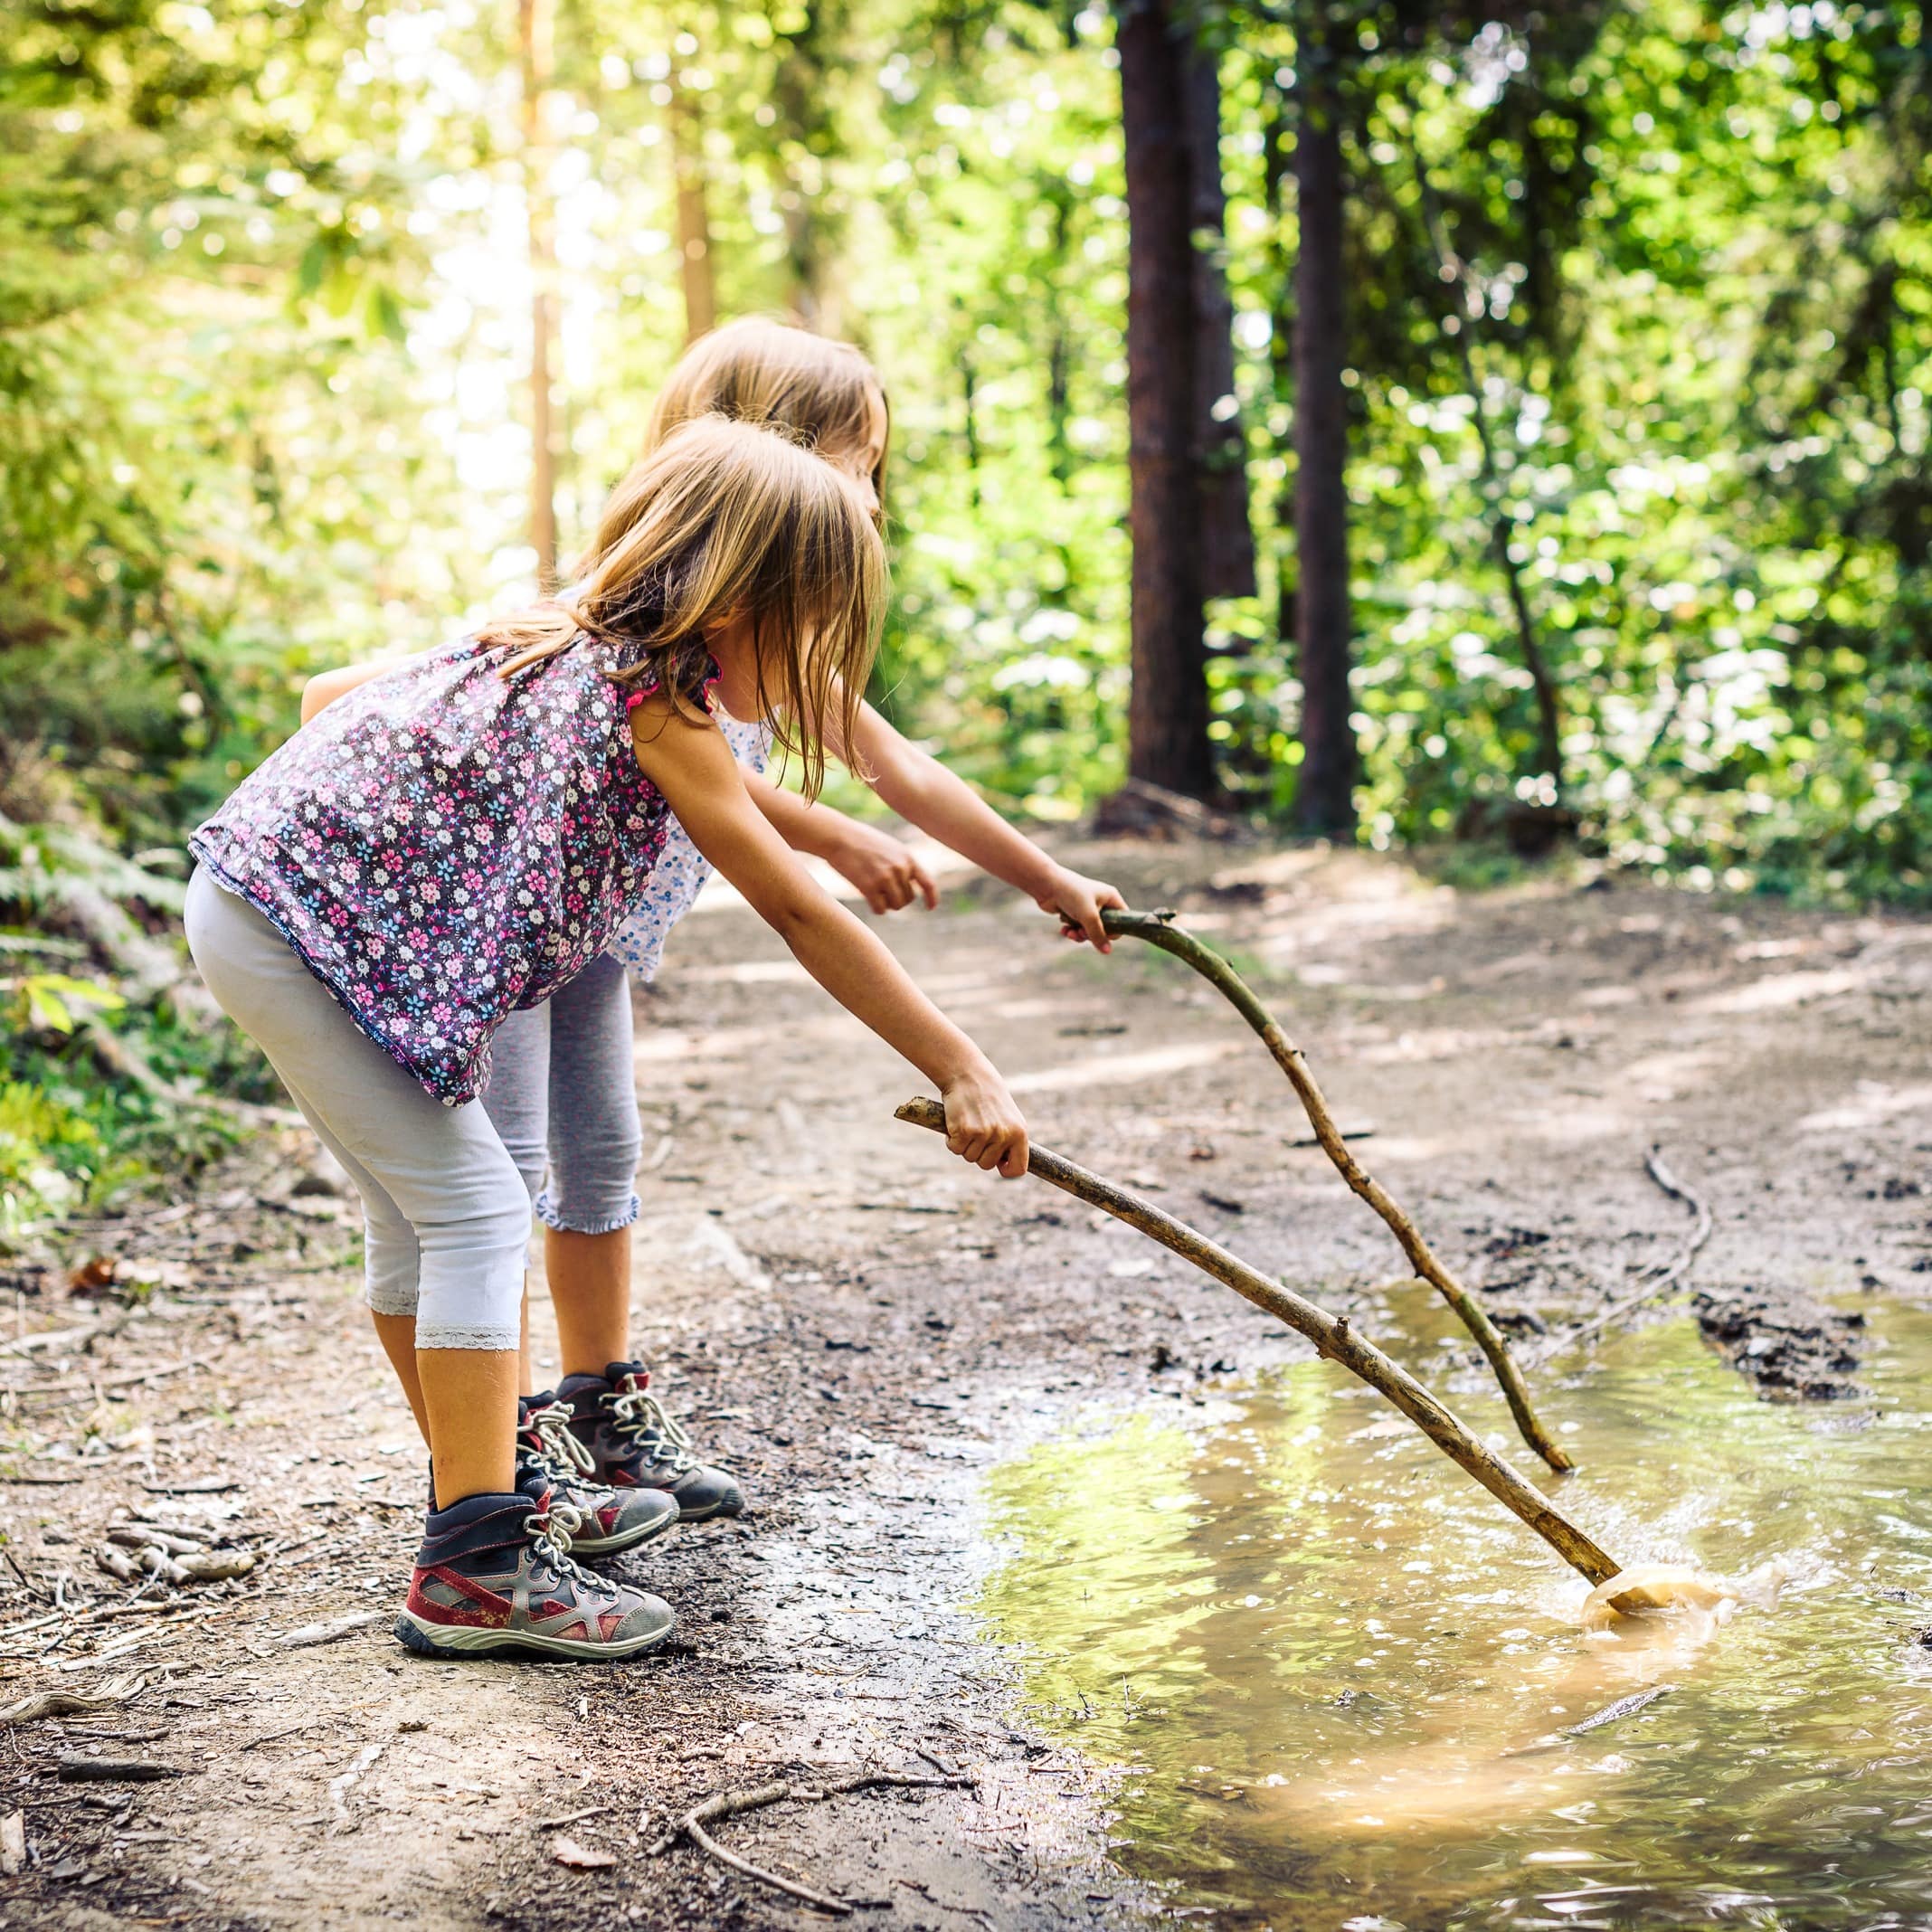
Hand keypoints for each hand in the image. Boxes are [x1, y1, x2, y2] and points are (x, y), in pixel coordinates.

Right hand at [829, 823, 939, 915]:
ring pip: (896, 905)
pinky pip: (880, 909)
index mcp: (908, 858)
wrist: (839, 836)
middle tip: (883, 892)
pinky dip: (876, 908)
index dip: (932, 897)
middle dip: (898, 899)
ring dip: (887, 904)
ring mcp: (886, 878)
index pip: (928, 883)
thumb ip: (902, 863)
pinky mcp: (870, 887)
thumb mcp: (890, 847)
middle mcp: (901, 868)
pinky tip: (869, 900)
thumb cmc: (862, 841)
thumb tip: (909, 885)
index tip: (930, 907)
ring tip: (876, 894)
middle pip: (908, 898)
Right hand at [938, 1064, 1028, 1178]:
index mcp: (1020, 1133)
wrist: (968, 1073)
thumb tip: (1005, 1164)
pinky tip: (955, 1122)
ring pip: (969, 1157)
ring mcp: (984, 1133)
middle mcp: (1003, 1135)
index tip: (999, 1163)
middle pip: (987, 1165)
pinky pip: (955, 1148)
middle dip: (978, 1153)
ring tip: (967, 1122)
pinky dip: (951, 1140)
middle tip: (976, 1131)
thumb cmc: (988, 1096)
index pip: (1018, 1169)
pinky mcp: (964, 1131)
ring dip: (964, 1145)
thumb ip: (1010, 1139)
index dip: (1006, 1169)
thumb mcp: (1008, 1117)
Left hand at [1036, 866, 1127, 951]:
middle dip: (1091, 934)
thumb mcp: (1088, 916)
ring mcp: (1087, 907)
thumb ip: (1098, 935)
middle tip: (1081, 932)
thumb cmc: (1071, 894)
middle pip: (1104, 929)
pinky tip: (1064, 930)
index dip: (1114, 930)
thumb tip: (1107, 951)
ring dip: (1080, 935)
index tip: (1101, 934)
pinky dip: (1071, 931)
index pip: (1122, 919)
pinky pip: (1078, 928)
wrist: (1046, 884)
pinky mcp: (1074, 912)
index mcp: (1111, 897)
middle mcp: (1101, 902)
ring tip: (1071, 933)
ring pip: (1089, 930)